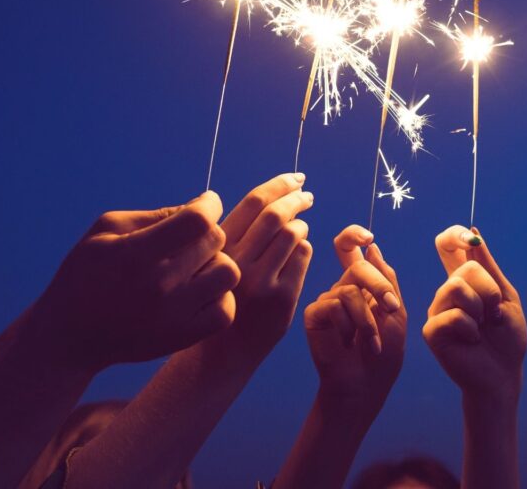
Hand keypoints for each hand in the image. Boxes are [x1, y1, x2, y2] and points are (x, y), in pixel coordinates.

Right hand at [35, 191, 239, 370]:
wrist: (69, 337)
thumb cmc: (85, 274)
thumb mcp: (105, 232)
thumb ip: (154, 215)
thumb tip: (200, 206)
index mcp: (136, 254)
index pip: (196, 221)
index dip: (209, 204)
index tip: (206, 203)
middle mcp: (159, 285)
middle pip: (215, 241)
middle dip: (207, 232)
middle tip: (189, 240)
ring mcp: (174, 315)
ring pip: (228, 273)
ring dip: (216, 263)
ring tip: (195, 267)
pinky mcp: (182, 337)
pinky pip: (226, 310)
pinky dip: (220, 297)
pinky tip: (200, 292)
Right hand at [221, 173, 314, 352]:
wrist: (225, 349)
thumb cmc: (224, 295)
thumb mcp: (220, 260)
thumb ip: (240, 232)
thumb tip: (274, 195)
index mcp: (218, 247)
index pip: (253, 202)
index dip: (279, 184)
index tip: (295, 178)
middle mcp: (237, 262)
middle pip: (276, 214)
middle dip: (296, 197)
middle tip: (307, 194)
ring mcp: (261, 281)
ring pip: (293, 233)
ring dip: (301, 224)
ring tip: (299, 226)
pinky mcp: (282, 297)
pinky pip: (303, 255)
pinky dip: (304, 247)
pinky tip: (298, 251)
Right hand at [304, 225, 405, 405]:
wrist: (365, 386)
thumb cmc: (384, 355)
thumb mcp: (396, 314)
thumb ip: (387, 280)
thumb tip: (372, 247)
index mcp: (363, 285)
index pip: (351, 250)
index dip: (354, 235)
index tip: (368, 237)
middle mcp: (342, 288)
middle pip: (357, 266)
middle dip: (378, 286)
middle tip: (391, 308)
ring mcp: (327, 301)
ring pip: (349, 290)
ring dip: (367, 319)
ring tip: (372, 342)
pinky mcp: (314, 314)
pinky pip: (333, 305)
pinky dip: (349, 325)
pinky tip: (349, 344)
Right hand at [424, 226, 526, 399]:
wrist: (503, 374)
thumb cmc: (507, 339)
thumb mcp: (506, 297)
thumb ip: (489, 267)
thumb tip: (473, 232)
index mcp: (463, 281)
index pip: (447, 246)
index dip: (454, 235)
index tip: (468, 238)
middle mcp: (446, 293)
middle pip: (465, 268)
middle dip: (489, 291)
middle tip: (493, 315)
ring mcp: (437, 310)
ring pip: (457, 287)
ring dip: (481, 309)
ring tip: (482, 328)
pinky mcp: (431, 331)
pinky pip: (453, 315)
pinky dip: (472, 328)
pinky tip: (472, 341)